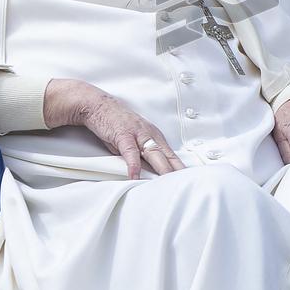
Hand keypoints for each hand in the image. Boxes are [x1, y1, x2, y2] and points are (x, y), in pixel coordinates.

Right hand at [44, 78, 183, 179]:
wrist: (99, 106)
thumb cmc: (117, 125)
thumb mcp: (134, 141)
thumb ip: (143, 155)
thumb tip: (151, 174)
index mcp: (155, 137)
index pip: (172, 155)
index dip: (180, 168)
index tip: (189, 180)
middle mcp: (150, 135)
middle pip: (166, 156)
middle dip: (176, 171)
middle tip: (185, 184)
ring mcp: (137, 134)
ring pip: (153, 153)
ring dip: (161, 169)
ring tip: (167, 183)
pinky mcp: (123, 134)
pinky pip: (130, 151)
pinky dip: (133, 164)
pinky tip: (134, 175)